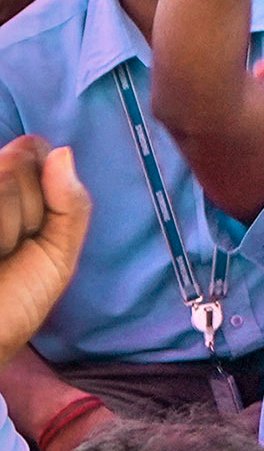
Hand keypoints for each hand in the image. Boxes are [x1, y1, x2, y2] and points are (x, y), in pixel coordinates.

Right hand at [0, 137, 88, 359]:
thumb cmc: (15, 300)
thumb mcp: (58, 251)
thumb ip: (69, 203)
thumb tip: (63, 152)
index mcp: (4, 188)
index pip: (35, 150)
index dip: (45, 192)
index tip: (32, 230)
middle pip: (19, 164)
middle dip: (27, 213)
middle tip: (9, 249)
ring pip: (5, 181)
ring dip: (8, 227)